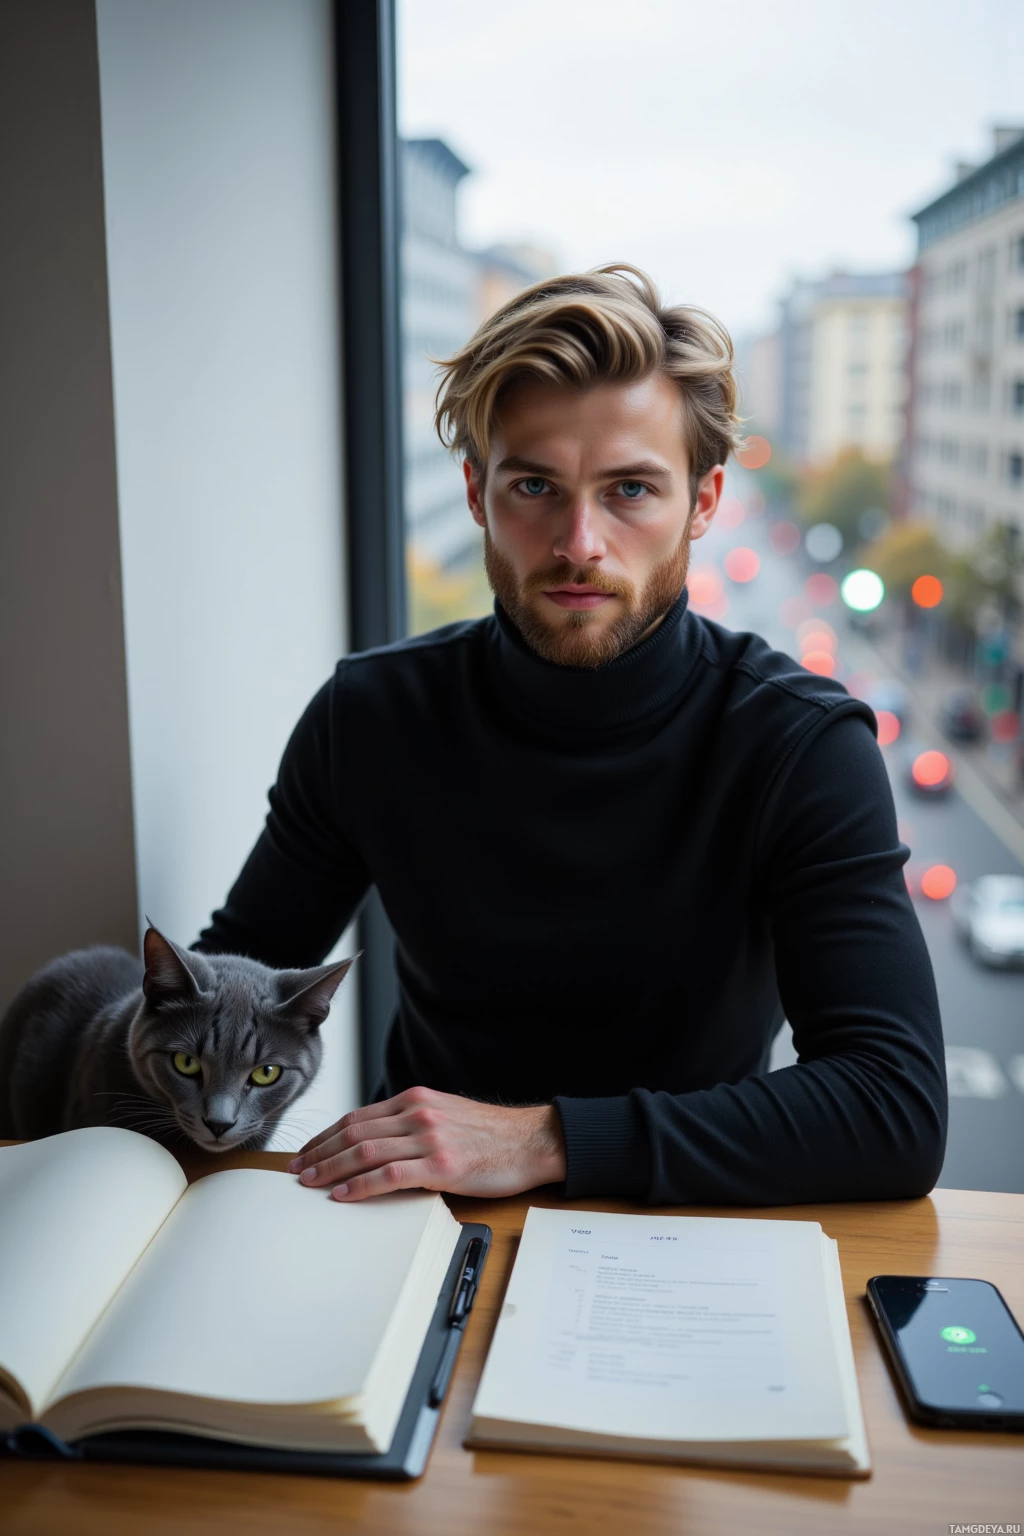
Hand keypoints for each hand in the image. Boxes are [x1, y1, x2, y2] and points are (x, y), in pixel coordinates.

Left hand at [288, 1085, 565, 1201]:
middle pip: (353, 1132)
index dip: (326, 1135)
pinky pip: (389, 1175)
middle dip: (319, 1152)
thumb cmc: (492, 1134)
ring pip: (364, 1152)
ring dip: (330, 1168)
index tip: (307, 1150)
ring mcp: (428, 1139)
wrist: (531, 1141)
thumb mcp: (446, 1115)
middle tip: (296, 1170)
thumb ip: (413, 1123)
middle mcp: (417, 1114)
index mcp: (416, 1100)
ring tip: (309, 1183)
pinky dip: (360, 1186)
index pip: (358, 1117)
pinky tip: (342, 1195)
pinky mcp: (441, 1166)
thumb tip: (378, 1141)